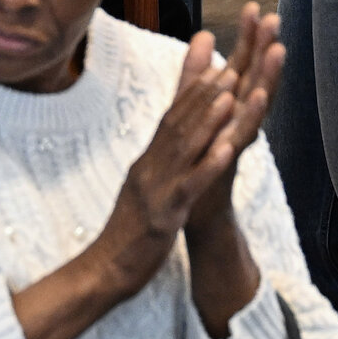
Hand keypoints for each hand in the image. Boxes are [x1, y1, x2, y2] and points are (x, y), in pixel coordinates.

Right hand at [94, 31, 258, 294]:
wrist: (106, 270)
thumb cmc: (128, 232)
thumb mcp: (143, 190)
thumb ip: (157, 165)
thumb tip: (168, 144)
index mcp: (147, 163)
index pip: (171, 120)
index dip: (194, 94)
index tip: (215, 70)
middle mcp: (150, 168)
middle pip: (178, 124)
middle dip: (205, 96)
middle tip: (230, 69)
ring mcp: (157, 190)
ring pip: (185, 148)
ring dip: (209, 120)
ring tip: (231, 95)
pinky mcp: (165, 214)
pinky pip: (190, 186)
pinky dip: (209, 165)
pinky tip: (227, 149)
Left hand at [183, 2, 283, 241]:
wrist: (197, 208)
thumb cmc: (199, 157)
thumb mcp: (195, 107)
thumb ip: (197, 73)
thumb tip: (205, 34)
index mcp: (230, 105)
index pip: (242, 65)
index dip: (248, 37)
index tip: (254, 7)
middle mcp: (238, 120)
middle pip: (255, 78)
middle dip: (264, 49)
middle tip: (275, 18)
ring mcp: (235, 140)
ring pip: (255, 106)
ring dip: (267, 80)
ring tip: (278, 52)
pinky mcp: (226, 163)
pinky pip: (240, 142)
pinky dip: (248, 123)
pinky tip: (255, 107)